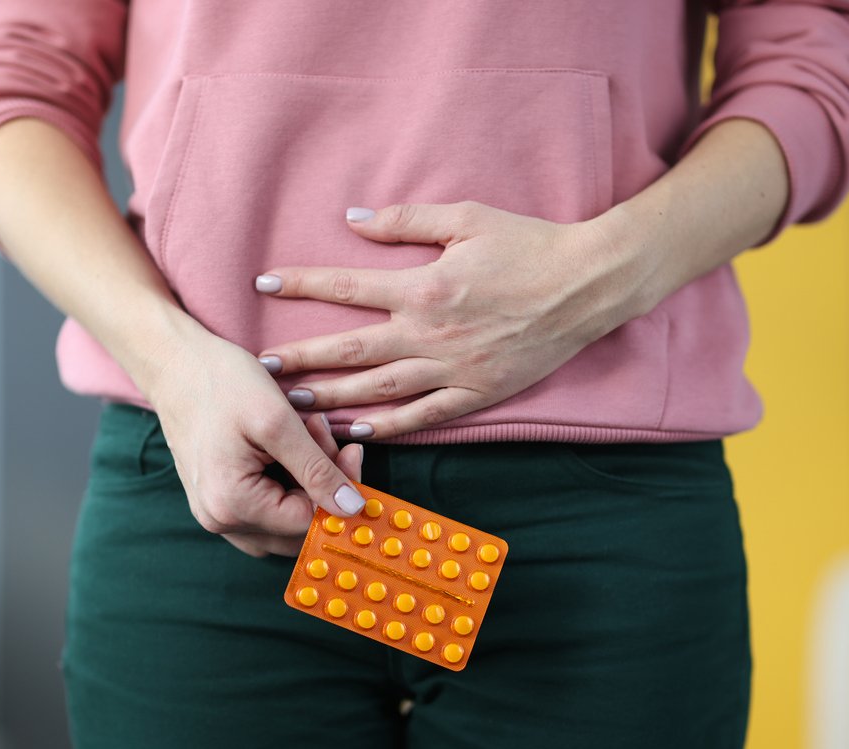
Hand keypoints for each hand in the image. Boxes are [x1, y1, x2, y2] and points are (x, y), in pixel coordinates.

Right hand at [143, 320, 366, 557]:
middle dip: (324, 485)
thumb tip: (354, 510)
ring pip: (286, 519)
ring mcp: (216, 514)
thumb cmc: (221, 383)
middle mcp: (220, 521)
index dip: (339, 489)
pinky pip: (268, 508)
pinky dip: (289, 482)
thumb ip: (318, 470)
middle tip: (326, 435)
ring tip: (307, 434)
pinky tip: (290, 447)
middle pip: (298, 527)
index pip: (310, 521)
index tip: (350, 448)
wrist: (175, 363)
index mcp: (232, 506)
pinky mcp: (219, 500)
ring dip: (309, 482)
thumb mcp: (278, 422)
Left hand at [253, 201, 656, 438]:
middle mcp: (430, 334)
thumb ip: (407, 220)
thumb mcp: (467, 217)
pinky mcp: (477, 394)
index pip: (346, 286)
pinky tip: (357, 432)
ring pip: (379, 390)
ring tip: (294, 407)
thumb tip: (354, 219)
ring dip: (332, 399)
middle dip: (301, 359)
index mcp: (423, 287)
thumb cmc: (529, 245)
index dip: (301, 284)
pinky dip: (388, 427)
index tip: (263, 284)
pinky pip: (424, 416)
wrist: (587, 286)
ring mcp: (453, 370)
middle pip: (350, 350)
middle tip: (261, 370)